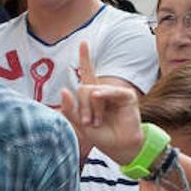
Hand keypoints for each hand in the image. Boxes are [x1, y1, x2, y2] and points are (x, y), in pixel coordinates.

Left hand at [60, 42, 143, 165]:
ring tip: (95, 122)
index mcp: (93, 95)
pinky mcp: (127, 96)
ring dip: (92, 109)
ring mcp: (115, 93)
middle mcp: (104, 91)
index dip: (85, 58)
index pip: (88, 73)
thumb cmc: (102, 135)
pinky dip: (103, 95)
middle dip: (82, 106)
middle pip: (83, 88)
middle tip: (87, 122)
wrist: (119, 147)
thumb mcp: (80, 124)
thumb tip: (64, 90)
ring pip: (93, 91)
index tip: (83, 43)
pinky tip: (98, 98)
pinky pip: (111, 91)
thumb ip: (70, 108)